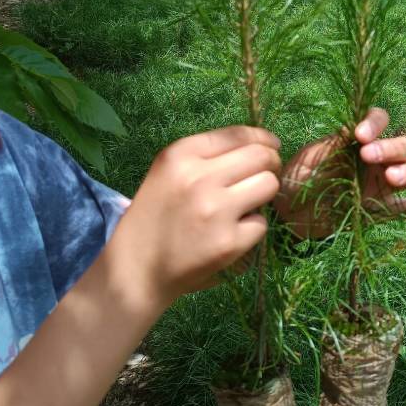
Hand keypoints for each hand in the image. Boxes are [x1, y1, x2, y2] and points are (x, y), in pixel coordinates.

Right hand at [108, 125, 281, 307]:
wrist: (133, 271)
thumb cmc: (153, 218)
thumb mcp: (167, 173)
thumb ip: (206, 157)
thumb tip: (262, 145)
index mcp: (180, 155)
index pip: (237, 134)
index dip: (263, 139)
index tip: (272, 146)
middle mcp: (199, 177)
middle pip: (262, 156)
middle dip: (270, 165)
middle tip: (263, 178)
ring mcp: (216, 210)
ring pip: (269, 185)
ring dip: (263, 195)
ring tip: (244, 206)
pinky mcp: (229, 242)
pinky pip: (262, 223)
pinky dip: (252, 229)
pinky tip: (231, 234)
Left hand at [273, 108, 405, 238]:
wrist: (289, 213)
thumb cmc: (298, 177)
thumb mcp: (311, 157)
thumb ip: (333, 145)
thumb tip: (351, 128)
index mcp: (359, 139)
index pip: (381, 120)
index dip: (376, 124)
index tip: (359, 135)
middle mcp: (378, 158)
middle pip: (404, 146)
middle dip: (391, 148)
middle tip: (368, 157)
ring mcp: (383, 184)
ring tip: (391, 178)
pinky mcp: (383, 209)